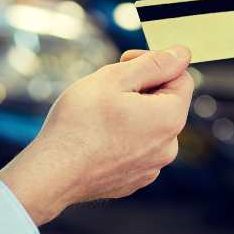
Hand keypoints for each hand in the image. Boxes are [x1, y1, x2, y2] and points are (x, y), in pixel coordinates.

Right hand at [0, 46, 193, 224]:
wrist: (52, 173)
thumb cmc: (79, 124)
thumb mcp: (115, 79)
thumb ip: (154, 63)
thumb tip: (182, 54)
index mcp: (170, 118)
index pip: (181, 77)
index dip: (153, 63)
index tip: (124, 62)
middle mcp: (169, 147)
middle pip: (165, 103)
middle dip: (141, 89)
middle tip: (106, 88)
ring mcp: (151, 167)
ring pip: (149, 127)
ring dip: (130, 113)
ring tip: (98, 115)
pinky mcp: (134, 180)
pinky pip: (136, 149)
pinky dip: (122, 138)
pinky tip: (96, 137)